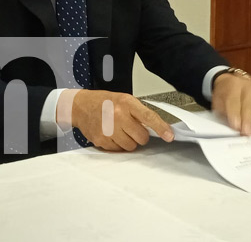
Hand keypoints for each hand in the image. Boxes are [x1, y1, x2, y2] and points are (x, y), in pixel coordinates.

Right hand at [58, 89, 173, 150]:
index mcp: (126, 103)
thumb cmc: (104, 102)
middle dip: (139, 135)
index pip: (148, 117)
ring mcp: (109, 129)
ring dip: (128, 141)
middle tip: (130, 128)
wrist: (81, 106)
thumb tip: (156, 129)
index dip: (161, 127)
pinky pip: (118, 150)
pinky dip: (117, 144)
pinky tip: (110, 134)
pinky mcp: (101, 140)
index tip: (169, 136)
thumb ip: (138, 112)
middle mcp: (118, 115)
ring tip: (118, 130)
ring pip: (131, 146)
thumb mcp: (123, 99)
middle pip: (142, 137)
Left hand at [211, 72, 250, 135]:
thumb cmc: (224, 93)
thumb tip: (232, 126)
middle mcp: (248, 86)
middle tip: (248, 133)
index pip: (233, 101)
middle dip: (248, 120)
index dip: (235, 115)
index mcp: (233, 85)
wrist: (232, 80)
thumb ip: (223, 112)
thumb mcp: (218, 100)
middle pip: (248, 104)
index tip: (236, 127)